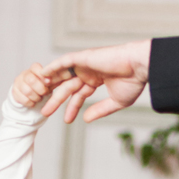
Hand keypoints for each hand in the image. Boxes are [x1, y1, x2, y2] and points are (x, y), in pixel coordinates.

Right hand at [9, 63, 51, 108]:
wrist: (32, 94)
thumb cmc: (44, 86)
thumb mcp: (50, 81)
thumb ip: (54, 79)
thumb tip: (62, 77)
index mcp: (34, 69)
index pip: (35, 68)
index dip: (42, 76)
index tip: (48, 82)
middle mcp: (24, 74)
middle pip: (31, 80)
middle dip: (41, 89)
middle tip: (45, 93)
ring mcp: (18, 82)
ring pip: (27, 91)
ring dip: (36, 97)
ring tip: (40, 98)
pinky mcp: (14, 91)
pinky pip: (23, 99)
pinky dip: (31, 103)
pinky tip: (34, 102)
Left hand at [39, 40, 153, 121]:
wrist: (141, 66)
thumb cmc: (134, 81)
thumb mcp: (116, 101)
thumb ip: (101, 110)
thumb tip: (86, 119)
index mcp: (96, 80)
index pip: (79, 95)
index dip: (72, 108)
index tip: (67, 120)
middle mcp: (88, 72)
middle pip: (67, 87)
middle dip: (56, 100)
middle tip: (44, 112)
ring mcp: (84, 64)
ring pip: (62, 76)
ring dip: (50, 85)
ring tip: (38, 96)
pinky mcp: (83, 57)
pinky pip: (63, 63)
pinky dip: (53, 68)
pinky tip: (43, 76)